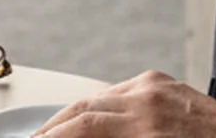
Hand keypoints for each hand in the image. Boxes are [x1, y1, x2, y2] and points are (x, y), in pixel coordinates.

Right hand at [33, 71, 215, 137]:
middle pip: (81, 110)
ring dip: (71, 118)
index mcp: (147, 129)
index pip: (80, 128)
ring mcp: (156, 87)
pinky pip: (119, 91)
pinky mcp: (163, 82)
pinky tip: (87, 120)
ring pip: (97, 97)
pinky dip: (99, 106)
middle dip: (52, 129)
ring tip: (53, 134)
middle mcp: (148, 100)